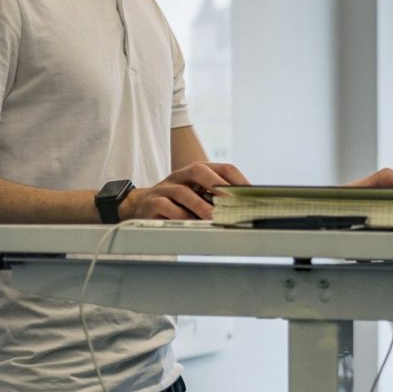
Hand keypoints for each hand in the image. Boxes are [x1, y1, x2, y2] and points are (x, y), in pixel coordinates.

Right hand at [120, 161, 250, 220]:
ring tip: (212, 216)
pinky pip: (166, 207)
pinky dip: (179, 215)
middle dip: (217, 184)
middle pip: (198, 171)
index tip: (252, 194)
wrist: (140, 206)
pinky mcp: (153, 203)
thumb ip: (217, 199)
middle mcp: (181, 176)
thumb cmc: (176, 202)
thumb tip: (244, 210)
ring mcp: (166, 188)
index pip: (222, 168)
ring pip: (182, 192)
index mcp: (197, 171)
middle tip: (231, 200)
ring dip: (199, 205)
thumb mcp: (198, 195)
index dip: (238, 179)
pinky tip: (189, 223)